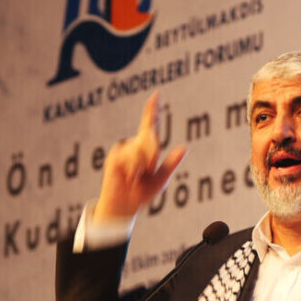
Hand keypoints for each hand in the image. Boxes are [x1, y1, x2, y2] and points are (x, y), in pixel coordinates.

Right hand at [93, 91, 186, 222]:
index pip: (150, 125)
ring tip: (136, 179)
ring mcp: (124, 150)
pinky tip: (128, 178)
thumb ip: (171, 163)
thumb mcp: (161, 179)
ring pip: (141, 152)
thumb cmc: (142, 193)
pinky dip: (134, 172)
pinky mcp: (115, 156)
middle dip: (152, 155)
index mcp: (147, 148)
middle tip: (147, 171)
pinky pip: (131, 160)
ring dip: (143, 168)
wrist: (124, 206)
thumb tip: (184, 147)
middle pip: (151, 139)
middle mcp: (135, 145)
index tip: (157, 94)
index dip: (153, 109)